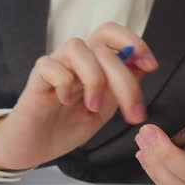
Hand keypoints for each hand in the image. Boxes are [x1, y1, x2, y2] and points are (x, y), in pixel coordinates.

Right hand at [0, 22, 157, 169]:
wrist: (34, 149)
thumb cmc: (65, 128)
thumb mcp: (104, 111)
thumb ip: (119, 90)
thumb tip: (142, 67)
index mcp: (92, 64)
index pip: (111, 35)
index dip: (133, 42)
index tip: (151, 66)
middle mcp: (74, 61)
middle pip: (102, 46)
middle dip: (123, 80)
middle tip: (131, 112)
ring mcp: (54, 67)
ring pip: (76, 47)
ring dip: (93, 78)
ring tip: (92, 106)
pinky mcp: (35, 80)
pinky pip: (50, 66)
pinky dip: (64, 82)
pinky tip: (66, 101)